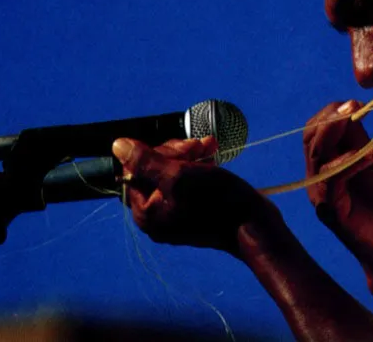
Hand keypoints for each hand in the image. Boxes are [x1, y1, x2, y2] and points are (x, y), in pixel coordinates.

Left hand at [112, 136, 276, 256]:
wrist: (255, 226)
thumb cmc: (218, 201)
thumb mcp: (179, 175)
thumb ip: (146, 162)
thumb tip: (117, 146)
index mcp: (146, 212)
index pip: (135, 170)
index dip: (157, 153)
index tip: (182, 149)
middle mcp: (156, 215)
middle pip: (152, 170)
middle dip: (176, 153)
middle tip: (199, 146)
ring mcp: (174, 213)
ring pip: (171, 171)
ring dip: (189, 155)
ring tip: (209, 148)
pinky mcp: (192, 209)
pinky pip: (186, 181)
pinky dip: (197, 166)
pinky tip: (211, 155)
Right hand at [303, 100, 372, 298]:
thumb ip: (360, 142)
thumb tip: (350, 110)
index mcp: (328, 165)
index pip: (315, 131)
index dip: (330, 113)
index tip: (354, 101)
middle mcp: (318, 179)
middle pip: (310, 139)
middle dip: (328, 118)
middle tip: (352, 105)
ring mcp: (322, 195)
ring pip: (316, 156)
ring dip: (335, 133)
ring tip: (354, 119)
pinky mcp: (332, 211)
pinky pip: (332, 181)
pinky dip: (348, 162)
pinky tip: (369, 155)